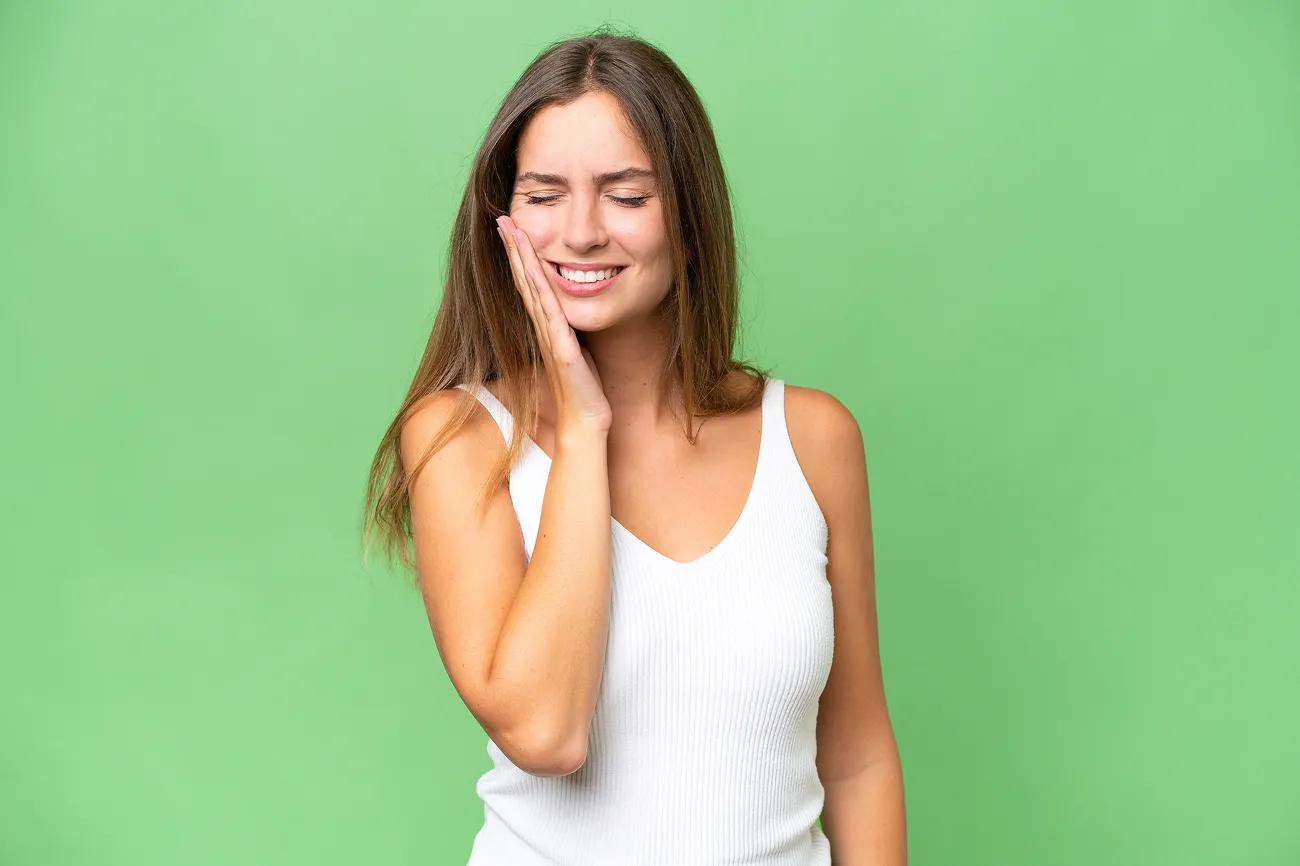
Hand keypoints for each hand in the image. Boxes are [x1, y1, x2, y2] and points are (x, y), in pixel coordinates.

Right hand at [496, 215, 611, 434]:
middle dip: (514, 248)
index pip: (530, 283)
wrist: (584, 420)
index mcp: (547, 325)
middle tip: (502, 218)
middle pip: (524, 279)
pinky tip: (534, 268)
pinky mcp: (562, 349)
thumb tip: (573, 309)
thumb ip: (570, 327)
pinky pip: (550, 312)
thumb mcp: (577, 348)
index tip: (512, 228)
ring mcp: (550, 336)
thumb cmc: (582, 388)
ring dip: (521, 259)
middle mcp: (543, 327)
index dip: (520, 255)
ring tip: (512, 231)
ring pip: (532, 289)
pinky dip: (540, 288)